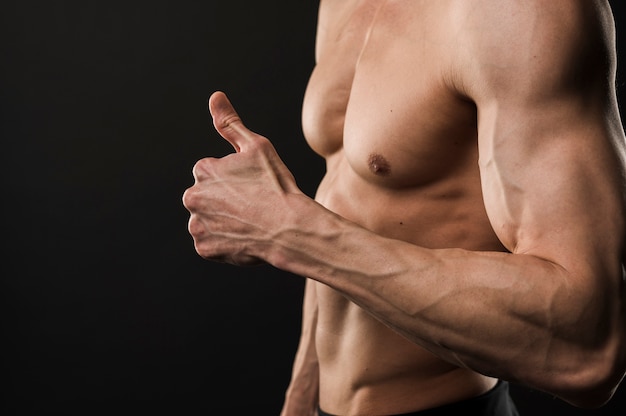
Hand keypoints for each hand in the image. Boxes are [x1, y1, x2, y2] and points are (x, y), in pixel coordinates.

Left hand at [182, 91, 301, 264]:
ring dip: (224, 222)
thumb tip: (215, 97)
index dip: (236, 180)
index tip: (253, 186)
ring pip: (209, 220)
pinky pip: (212, 244)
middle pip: (208, 197)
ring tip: (251, 222)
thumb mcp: (257, 147)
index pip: (212, 173)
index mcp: (203, 170)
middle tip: (253, 205)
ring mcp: (198, 225)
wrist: (290, 229)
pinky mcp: (205, 248)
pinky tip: (246, 237)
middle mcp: (193, 197)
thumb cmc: (277, 186)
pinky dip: (225, 243)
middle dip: (225, 201)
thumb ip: (230, 123)